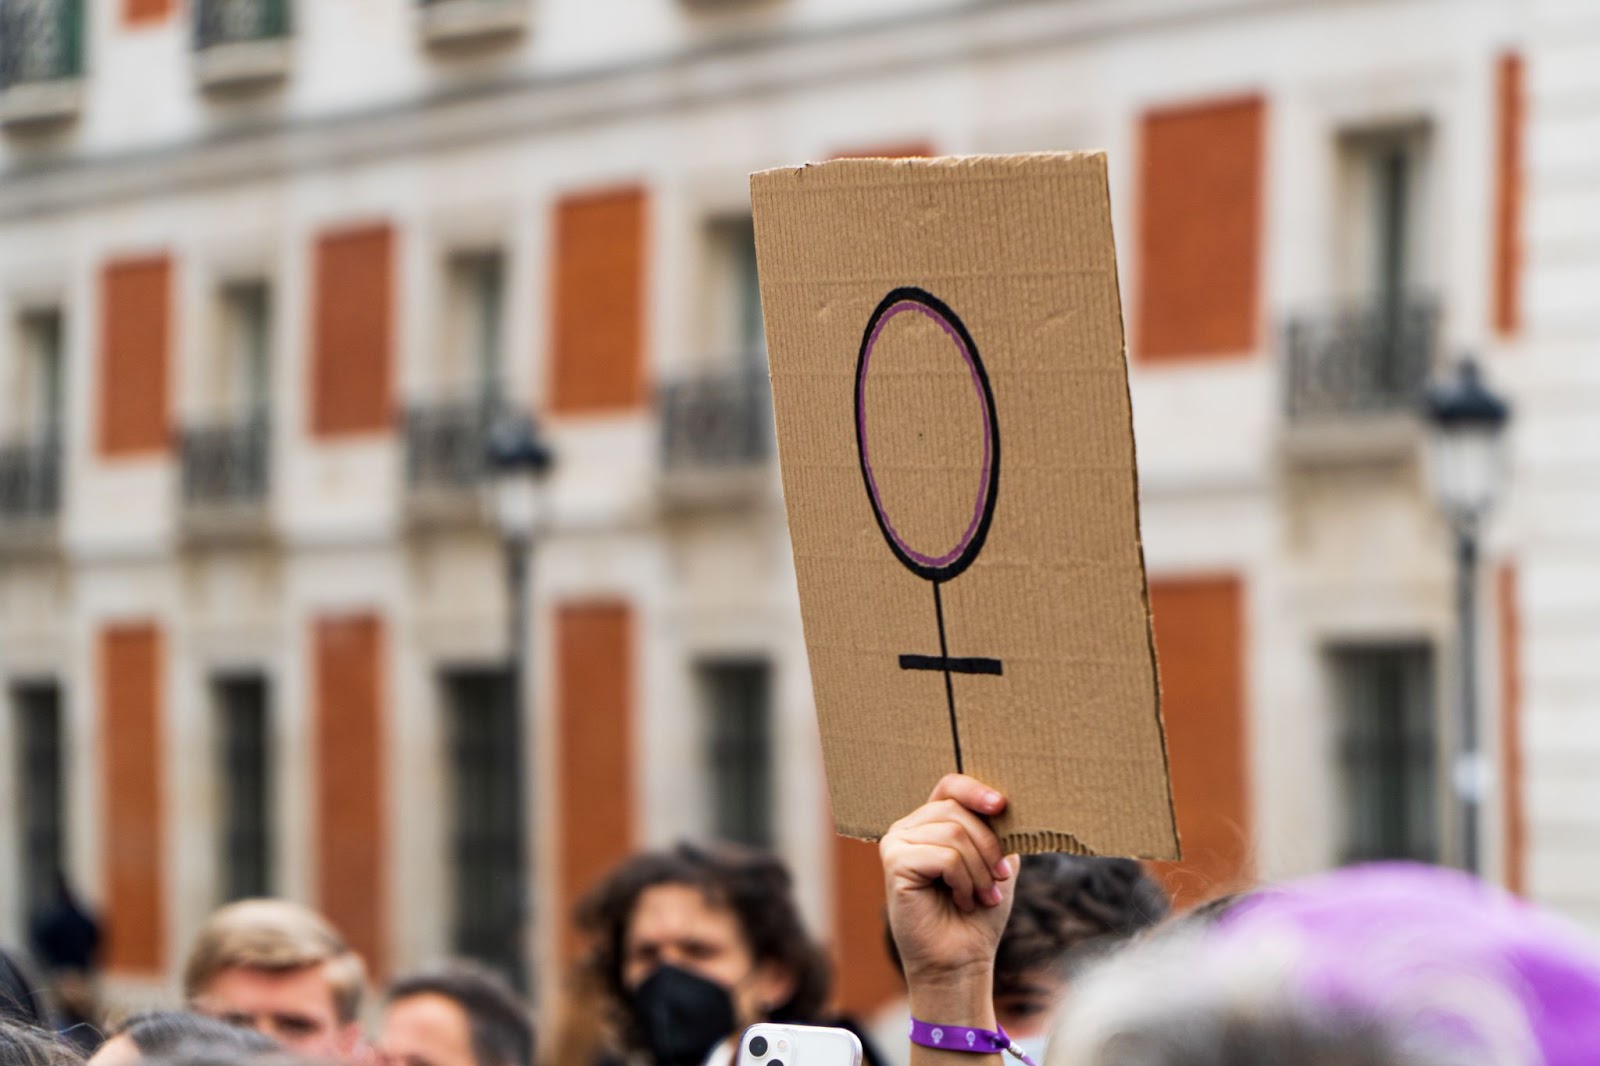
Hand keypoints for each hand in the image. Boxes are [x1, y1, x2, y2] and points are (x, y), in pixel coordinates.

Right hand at [881, 775, 1015, 996]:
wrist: (961, 959)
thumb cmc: (978, 912)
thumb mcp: (995, 861)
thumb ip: (995, 829)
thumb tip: (1006, 802)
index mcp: (929, 822)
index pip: (950, 785)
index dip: (976, 789)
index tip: (1001, 805)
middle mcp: (907, 827)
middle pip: (957, 811)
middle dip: (989, 848)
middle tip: (998, 880)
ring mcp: (896, 843)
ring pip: (954, 833)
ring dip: (979, 870)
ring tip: (980, 895)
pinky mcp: (894, 863)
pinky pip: (944, 856)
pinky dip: (963, 881)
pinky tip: (960, 900)